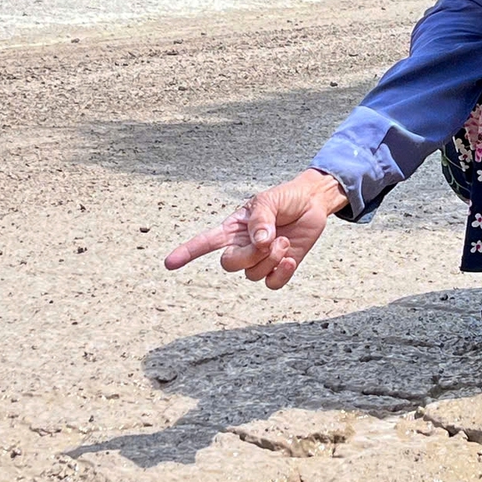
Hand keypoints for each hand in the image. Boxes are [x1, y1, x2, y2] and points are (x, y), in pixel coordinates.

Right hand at [163, 169, 350, 289]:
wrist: (312, 203)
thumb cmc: (286, 198)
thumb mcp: (269, 200)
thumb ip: (260, 219)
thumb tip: (258, 241)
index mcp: (233, 228)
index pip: (204, 242)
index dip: (187, 252)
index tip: (169, 263)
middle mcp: (242, 246)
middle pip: (229, 264)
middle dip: (249, 255)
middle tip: (269, 240)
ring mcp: (260, 259)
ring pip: (252, 274)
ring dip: (270, 259)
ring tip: (283, 240)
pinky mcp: (279, 268)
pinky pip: (272, 284)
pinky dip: (281, 274)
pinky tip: (290, 259)